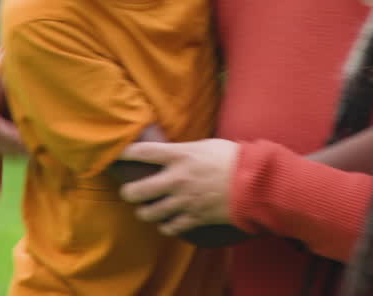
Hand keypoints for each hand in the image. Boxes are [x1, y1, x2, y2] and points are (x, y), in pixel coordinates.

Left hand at [118, 139, 239, 236]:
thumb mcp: (206, 145)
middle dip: (129, 192)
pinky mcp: (194, 218)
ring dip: (146, 211)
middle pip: (136, 191)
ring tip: (148, 208)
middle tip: (130, 191)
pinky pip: (169, 228)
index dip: (125, 154)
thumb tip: (171, 152)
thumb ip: (185, 150)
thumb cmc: (233, 158)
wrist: (254, 183)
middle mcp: (176, 179)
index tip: (118, 155)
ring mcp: (184, 201)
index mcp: (180, 156)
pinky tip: (168, 220)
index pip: (142, 153)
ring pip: (149, 213)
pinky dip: (166, 225)